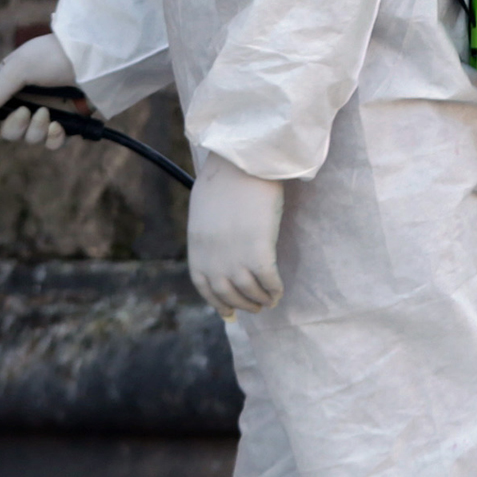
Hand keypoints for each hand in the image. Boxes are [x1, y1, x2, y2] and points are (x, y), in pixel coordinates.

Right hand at [0, 33, 75, 149]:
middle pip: (5, 130)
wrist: (94, 61)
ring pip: (28, 138)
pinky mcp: (66, 124)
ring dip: (35, 130)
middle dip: (14, 126)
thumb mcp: (21, 66)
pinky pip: (51, 143)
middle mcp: (24, 100)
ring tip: (47, 114)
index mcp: (8, 85)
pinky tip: (59, 126)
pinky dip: (53, 139)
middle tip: (25, 112)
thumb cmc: (54, 56)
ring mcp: (45, 114)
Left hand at [186, 150, 284, 318]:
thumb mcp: (205, 211)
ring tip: (269, 301)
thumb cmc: (225, 179)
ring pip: (249, 293)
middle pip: (228, 294)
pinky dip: (274, 289)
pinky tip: (278, 290)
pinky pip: (268, 282)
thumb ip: (209, 235)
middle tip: (257, 308)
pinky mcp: (258, 252)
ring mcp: (235, 257)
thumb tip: (218, 248)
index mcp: (197, 247)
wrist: (241, 164)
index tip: (228, 313)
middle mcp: (213, 258)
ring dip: (260, 301)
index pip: (204, 286)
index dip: (217, 303)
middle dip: (242, 305)